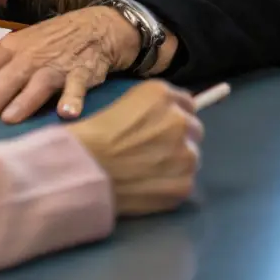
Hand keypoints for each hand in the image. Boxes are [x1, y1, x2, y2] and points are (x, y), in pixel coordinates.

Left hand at [0, 6, 172, 123]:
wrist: (95, 27)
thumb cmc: (49, 43)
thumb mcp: (21, 49)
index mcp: (11, 49)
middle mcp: (31, 55)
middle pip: (8, 76)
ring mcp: (57, 64)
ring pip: (38, 82)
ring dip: (24, 100)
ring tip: (10, 119)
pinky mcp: (83, 73)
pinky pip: (77, 87)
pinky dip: (73, 100)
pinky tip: (67, 114)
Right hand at [68, 81, 202, 216]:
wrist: (86, 166)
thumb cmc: (95, 130)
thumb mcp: (124, 101)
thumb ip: (152, 106)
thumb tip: (167, 117)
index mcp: (161, 95)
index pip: (186, 102)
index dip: (173, 113)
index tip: (162, 124)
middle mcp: (180, 121)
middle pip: (193, 128)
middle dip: (179, 136)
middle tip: (156, 147)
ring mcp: (186, 155)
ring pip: (192, 156)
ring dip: (178, 160)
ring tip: (152, 168)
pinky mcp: (184, 185)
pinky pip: (186, 181)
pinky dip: (172, 182)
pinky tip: (151, 183)